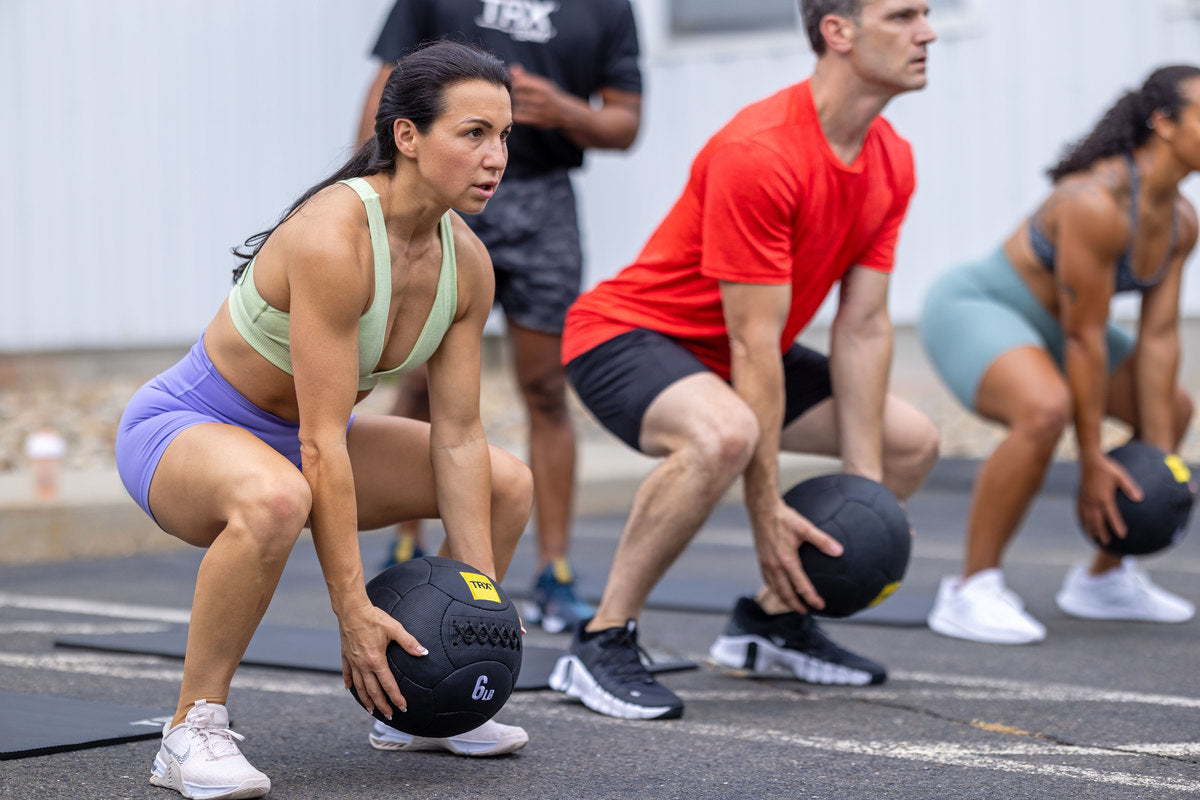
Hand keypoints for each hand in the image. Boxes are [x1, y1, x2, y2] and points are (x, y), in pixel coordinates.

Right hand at [337, 600, 426, 717]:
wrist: (352, 609)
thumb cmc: (374, 618)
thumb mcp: (395, 628)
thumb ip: (409, 642)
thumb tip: (423, 652)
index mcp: (376, 660)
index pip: (388, 685)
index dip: (396, 698)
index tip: (402, 707)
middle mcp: (363, 665)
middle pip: (373, 691)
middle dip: (382, 705)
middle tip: (389, 715)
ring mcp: (353, 661)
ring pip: (359, 686)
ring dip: (366, 700)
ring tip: (371, 710)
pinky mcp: (346, 655)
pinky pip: (347, 673)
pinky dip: (349, 683)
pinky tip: (350, 689)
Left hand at [509, 64, 564, 129]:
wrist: (564, 112)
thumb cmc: (550, 96)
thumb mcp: (542, 84)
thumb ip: (526, 77)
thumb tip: (513, 68)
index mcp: (542, 87)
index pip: (519, 83)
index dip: (515, 84)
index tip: (517, 86)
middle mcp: (540, 99)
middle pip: (517, 95)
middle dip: (516, 94)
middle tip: (521, 96)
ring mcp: (538, 111)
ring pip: (517, 106)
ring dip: (518, 105)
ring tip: (523, 104)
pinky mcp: (536, 121)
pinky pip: (518, 117)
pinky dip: (517, 114)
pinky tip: (521, 112)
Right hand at [750, 496, 842, 612]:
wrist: (762, 510)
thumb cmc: (784, 518)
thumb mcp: (805, 528)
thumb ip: (822, 540)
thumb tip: (839, 551)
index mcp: (787, 561)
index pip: (801, 586)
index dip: (811, 598)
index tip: (820, 605)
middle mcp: (775, 566)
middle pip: (785, 593)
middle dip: (796, 605)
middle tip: (806, 611)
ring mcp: (766, 564)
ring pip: (775, 589)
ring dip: (784, 599)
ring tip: (793, 605)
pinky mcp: (761, 560)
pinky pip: (767, 580)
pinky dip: (774, 589)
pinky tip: (779, 589)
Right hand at [1077, 453, 1141, 545]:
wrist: (1089, 459)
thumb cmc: (1107, 467)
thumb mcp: (1121, 475)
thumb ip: (1130, 487)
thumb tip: (1140, 498)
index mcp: (1104, 498)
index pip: (1111, 516)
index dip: (1116, 526)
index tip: (1122, 536)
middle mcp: (1093, 501)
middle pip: (1097, 521)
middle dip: (1101, 532)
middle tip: (1106, 543)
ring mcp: (1085, 499)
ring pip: (1087, 518)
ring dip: (1090, 529)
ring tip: (1093, 537)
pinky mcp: (1080, 496)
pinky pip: (1080, 511)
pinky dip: (1082, 519)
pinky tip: (1083, 523)